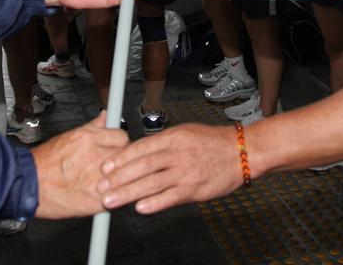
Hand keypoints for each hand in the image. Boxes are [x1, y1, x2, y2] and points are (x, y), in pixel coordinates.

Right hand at [31, 112, 128, 218]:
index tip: (117, 149)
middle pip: (126, 156)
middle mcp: (95, 156)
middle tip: (113, 166)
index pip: (122, 137)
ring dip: (120, 179)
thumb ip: (92, 127)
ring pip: (125, 177)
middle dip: (123, 161)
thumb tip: (104, 116)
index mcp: (89, 138)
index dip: (120, 144)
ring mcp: (98, 178)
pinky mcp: (96, 200)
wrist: (28, 185)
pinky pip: (118, 196)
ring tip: (109, 181)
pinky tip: (106, 195)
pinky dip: (115, 197)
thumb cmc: (43, 163)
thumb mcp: (68, 136)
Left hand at [98, 123, 243, 213]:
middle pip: (142, 166)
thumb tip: (138, 153)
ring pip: (152, 182)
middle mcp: (177, 154)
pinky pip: (171, 197)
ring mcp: (185, 172)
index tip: (105, 166)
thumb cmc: (212, 142)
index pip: (140, 148)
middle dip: (118, 177)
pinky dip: (155, 203)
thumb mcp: (185, 133)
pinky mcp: (194, 189)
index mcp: (173, 138)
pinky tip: (141, 208)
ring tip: (111, 200)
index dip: (120, 158)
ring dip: (129, 192)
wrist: (241, 152)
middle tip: (100, 186)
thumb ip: (162, 144)